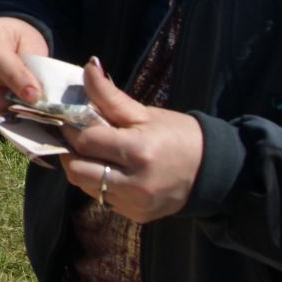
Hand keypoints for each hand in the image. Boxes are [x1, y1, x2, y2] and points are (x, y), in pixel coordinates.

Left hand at [60, 61, 203, 223]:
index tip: (69, 119)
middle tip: (78, 139)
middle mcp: (134, 183)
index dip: (71, 128)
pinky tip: (112, 171)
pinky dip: (99, 184)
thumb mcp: (145, 113)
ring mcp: (135, 203)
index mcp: (138, 151)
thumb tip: (89, 66)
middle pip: (76, 170)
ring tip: (95, 154)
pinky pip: (102, 199)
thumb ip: (110, 95)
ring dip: (83, 169)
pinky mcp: (137, 216)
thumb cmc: (178, 136)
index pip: (84, 141)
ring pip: (85, 187)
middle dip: (71, 152)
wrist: (212, 170)